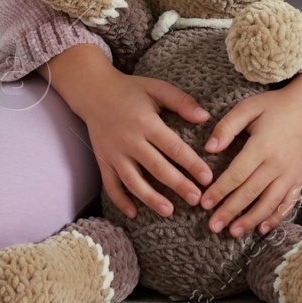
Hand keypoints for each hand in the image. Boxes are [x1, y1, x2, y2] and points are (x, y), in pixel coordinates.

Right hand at [71, 66, 215, 220]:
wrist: (93, 92)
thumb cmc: (130, 90)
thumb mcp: (157, 88)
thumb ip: (182, 102)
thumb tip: (205, 117)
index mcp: (146, 122)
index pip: (173, 147)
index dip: (191, 164)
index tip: (207, 178)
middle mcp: (129, 140)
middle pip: (156, 168)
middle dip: (178, 185)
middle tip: (196, 199)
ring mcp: (114, 153)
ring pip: (133, 181)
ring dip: (151, 198)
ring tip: (169, 212)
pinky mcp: (103, 161)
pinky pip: (110, 185)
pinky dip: (120, 200)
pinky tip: (134, 213)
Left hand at [198, 86, 301, 237]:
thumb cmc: (275, 106)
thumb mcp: (248, 108)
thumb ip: (227, 126)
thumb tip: (209, 148)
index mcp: (262, 145)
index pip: (236, 174)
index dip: (219, 191)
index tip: (204, 203)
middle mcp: (277, 163)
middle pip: (250, 193)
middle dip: (230, 211)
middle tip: (213, 226)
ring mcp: (291, 173)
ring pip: (269, 203)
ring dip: (250, 219)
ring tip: (233, 232)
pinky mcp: (300, 179)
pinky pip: (288, 203)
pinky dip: (275, 218)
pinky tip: (262, 228)